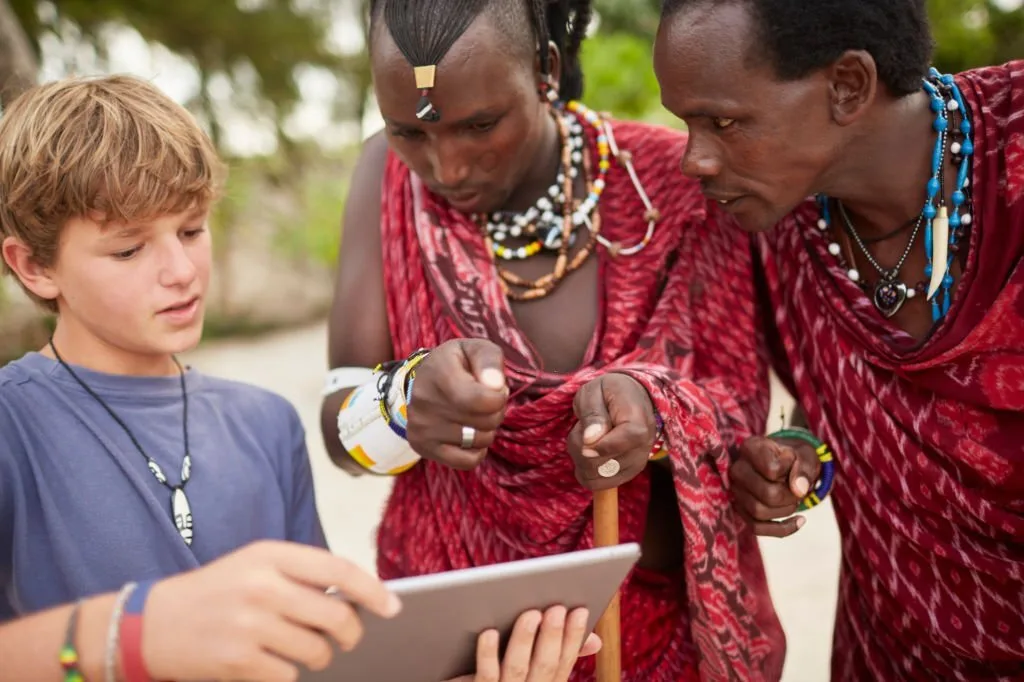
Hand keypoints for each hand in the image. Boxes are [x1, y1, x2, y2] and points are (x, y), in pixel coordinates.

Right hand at [142, 540, 400, 681]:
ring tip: (296, 648)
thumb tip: (358, 597)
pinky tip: (266, 662)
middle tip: (346, 638)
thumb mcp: (255, 565)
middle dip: (350, 634)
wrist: (151, 623)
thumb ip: (302, 574)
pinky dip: (286, 673)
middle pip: (336, 617)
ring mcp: (249, 625)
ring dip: (318, 656)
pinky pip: (289, 675)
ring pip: (318, 651)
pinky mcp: (238, 661)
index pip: (339, 570)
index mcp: (270, 555)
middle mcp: (262, 586)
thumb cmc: (216, 592)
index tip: (391, 607)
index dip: (372, 591)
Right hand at [407, 339, 508, 469]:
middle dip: (496, 412)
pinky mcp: (421, 446)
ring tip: (475, 414)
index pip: (483, 400)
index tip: (496, 388)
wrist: (423, 380)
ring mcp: (421, 426)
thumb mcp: (476, 349)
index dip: (499, 397)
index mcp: (439, 372)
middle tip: (485, 401)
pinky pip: (466, 462)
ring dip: (486, 430)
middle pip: (486, 422)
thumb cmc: (458, 364)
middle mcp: (424, 401)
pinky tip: (470, 434)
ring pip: (479, 441)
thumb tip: (496, 387)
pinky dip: (476, 451)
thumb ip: (490, 361)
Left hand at [448, 607, 601, 681]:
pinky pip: (485, 675)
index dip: (574, 637)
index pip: (565, 662)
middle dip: (553, 636)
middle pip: (545, 666)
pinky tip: (489, 632)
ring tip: (531, 615)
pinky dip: (488, 654)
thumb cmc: (508, 677)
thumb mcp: (539, 671)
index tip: (581, 610)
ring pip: (517, 668)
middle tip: (557, 608)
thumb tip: (595, 640)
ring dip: (525, 640)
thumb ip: (560, 652)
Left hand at [567, 373, 657, 490]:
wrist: (628, 398)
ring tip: (586, 439)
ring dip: (581, 460)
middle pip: (607, 464)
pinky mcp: (628, 474)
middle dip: (581, 448)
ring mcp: (638, 462)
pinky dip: (585, 471)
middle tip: (581, 428)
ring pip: (599, 477)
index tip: (585, 442)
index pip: (630, 438)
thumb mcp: (593, 392)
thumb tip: (590, 439)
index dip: (603, 445)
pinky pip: (599, 484)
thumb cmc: (608, 392)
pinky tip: (589, 453)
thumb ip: (592, 414)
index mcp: (638, 417)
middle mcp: (645, 445)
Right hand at [730, 435, 821, 536]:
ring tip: (795, 500)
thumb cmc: (795, 457)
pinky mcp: (740, 508)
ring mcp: (736, 490)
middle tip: (799, 490)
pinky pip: (757, 528)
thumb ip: (804, 468)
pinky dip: (782, 529)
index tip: (795, 466)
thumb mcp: (806, 455)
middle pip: (767, 494)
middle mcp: (737, 468)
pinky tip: (800, 521)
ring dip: (786, 511)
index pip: (772, 470)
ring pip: (759, 512)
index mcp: (751, 448)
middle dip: (791, 497)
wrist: (786, 463)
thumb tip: (799, 490)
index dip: (792, 473)